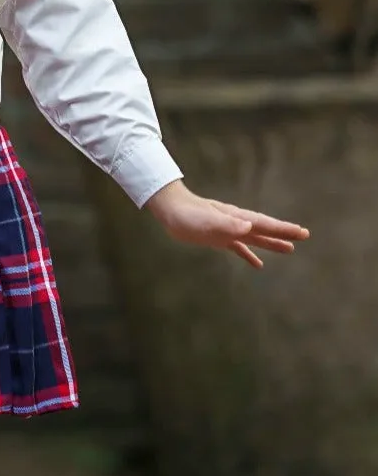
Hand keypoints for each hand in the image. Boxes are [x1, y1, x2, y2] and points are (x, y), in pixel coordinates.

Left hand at [144, 180, 309, 269]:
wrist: (171, 210)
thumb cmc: (188, 215)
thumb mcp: (207, 221)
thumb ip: (228, 224)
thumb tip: (249, 225)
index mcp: (237, 218)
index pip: (265, 224)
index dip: (283, 229)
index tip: (302, 232)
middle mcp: (236, 223)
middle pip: (264, 229)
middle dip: (283, 233)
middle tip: (304, 236)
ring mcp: (228, 230)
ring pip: (255, 238)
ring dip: (271, 243)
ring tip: (290, 250)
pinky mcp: (218, 238)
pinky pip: (239, 247)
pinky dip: (249, 255)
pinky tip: (258, 265)